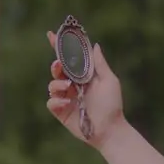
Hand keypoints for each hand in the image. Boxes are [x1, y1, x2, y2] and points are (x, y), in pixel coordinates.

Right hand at [45, 31, 124, 148]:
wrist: (109, 129)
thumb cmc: (112, 105)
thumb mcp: (109, 80)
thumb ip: (99, 64)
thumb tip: (94, 45)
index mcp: (83, 76)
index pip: (69, 59)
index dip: (60, 47)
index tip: (51, 35)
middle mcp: (73, 85)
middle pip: (57, 70)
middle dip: (55, 66)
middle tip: (59, 66)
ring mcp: (66, 98)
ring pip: (52, 85)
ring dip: (56, 84)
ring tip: (67, 89)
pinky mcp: (61, 112)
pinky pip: (51, 102)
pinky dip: (55, 101)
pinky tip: (66, 103)